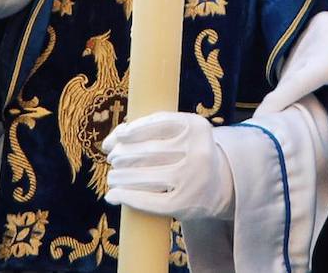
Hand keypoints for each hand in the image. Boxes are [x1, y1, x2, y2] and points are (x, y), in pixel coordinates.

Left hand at [104, 112, 233, 220]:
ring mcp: (192, 180)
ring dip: (119, 176)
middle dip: (122, 155)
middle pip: (148, 151)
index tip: (118, 136)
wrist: (219, 186)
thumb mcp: (179, 134)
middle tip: (111, 158)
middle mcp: (198, 152)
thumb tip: (108, 142)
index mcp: (197, 127)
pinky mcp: (184, 204)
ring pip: (144, 176)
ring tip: (112, 176)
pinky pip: (147, 201)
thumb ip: (147, 129)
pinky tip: (112, 195)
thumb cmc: (187, 153)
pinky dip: (125, 197)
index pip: (158, 123)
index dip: (133, 129)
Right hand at [255, 9, 327, 145]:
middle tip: (284, 119)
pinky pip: (299, 49)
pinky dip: (299, 66)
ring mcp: (316, 26)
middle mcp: (318, 37)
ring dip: (292, 80)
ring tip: (297, 101)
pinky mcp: (319, 21)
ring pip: (293, 61)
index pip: (294, 84)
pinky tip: (307, 79)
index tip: (259, 119)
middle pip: (291, 74)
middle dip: (285, 95)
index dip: (275, 103)